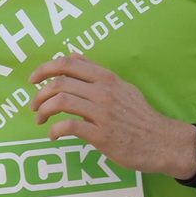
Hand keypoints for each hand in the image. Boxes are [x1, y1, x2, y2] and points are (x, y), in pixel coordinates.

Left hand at [28, 54, 195, 177]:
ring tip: (40, 119)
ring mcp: (103, 113)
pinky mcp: (102, 135)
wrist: (162, 141)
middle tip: (34, 105)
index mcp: (106, 78)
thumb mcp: (122, 86)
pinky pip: (69, 126)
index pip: (68, 64)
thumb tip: (75, 54)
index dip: (44, 69)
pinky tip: (53, 135)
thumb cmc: (140, 116)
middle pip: (59, 83)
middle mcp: (103, 92)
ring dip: (43, 111)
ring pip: (61, 102)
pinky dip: (55, 130)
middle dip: (39, 94)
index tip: (33, 80)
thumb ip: (96, 72)